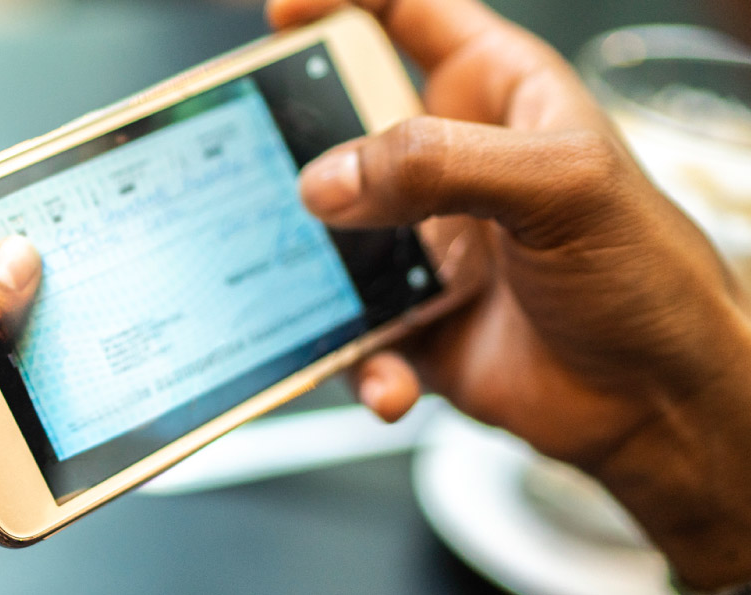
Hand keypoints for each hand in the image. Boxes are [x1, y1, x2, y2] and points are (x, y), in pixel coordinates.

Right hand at [270, 0, 750, 586]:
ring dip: (314, 269)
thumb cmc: (652, 276)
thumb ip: (440, 163)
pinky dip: (359, 360)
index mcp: (496, 95)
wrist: (663, 404)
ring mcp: (426, 244)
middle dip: (293, 144)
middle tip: (264, 164)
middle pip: (340, 123)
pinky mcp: (412, 320)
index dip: (341, 3)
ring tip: (326, 292)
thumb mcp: (564, 186)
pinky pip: (352, 331)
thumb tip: (331, 177)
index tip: (280, 19)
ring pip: (328, 235)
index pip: (408, 15)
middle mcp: (452, 165)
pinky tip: (392, 378)